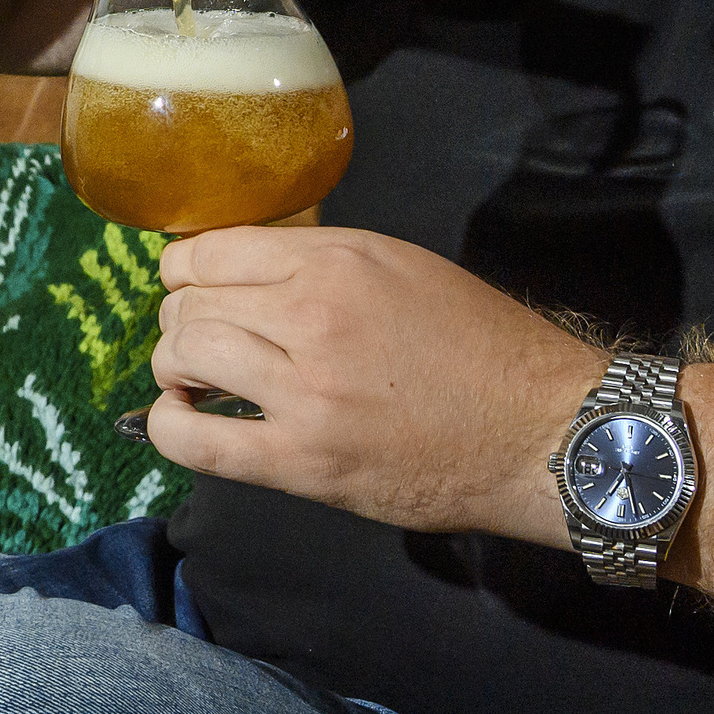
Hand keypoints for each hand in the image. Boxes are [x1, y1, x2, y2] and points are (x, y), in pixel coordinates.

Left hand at [140, 227, 603, 540]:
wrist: (542, 431)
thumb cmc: (483, 347)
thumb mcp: (403, 269)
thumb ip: (321, 262)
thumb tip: (244, 271)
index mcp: (337, 262)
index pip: (209, 251)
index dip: (185, 271)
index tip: (191, 289)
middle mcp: (312, 315)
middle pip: (190, 303)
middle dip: (181, 320)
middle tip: (200, 343)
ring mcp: (305, 392)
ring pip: (186, 357)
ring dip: (175, 368)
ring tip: (196, 382)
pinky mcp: (305, 462)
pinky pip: (197, 441)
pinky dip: (170, 428)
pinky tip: (184, 421)